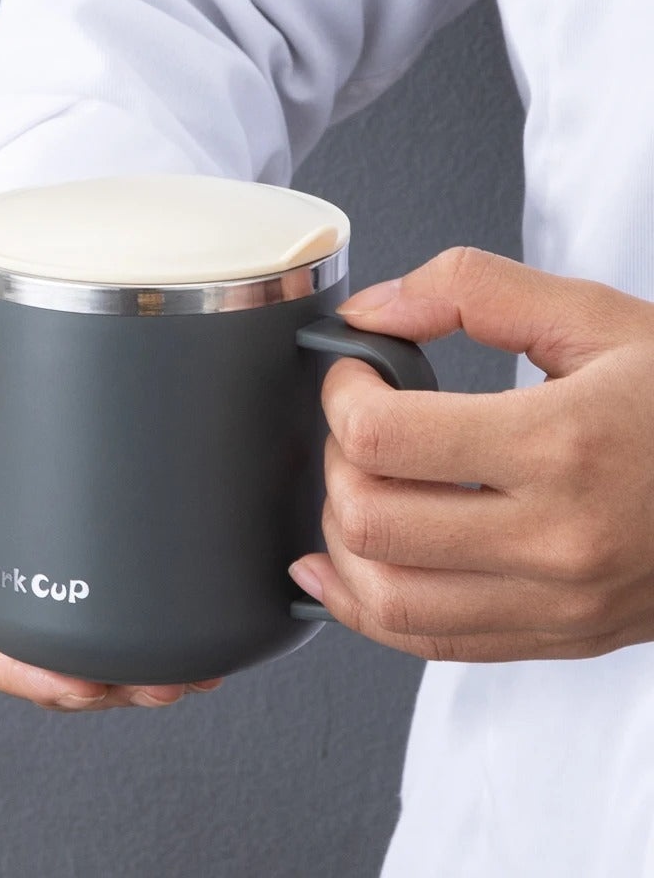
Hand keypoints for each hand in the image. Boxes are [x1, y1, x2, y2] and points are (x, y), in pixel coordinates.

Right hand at [0, 283, 222, 707]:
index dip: (27, 674)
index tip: (83, 684)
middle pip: (36, 658)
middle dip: (99, 684)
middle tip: (165, 684)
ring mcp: (26, 567)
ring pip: (74, 644)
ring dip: (130, 670)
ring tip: (190, 673)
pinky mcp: (66, 547)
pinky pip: (97, 605)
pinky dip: (139, 629)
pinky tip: (183, 633)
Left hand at [289, 247, 653, 661]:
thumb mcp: (598, 319)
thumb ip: (474, 291)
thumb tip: (370, 312)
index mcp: (562, 445)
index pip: (381, 436)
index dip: (342, 392)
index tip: (356, 373)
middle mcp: (556, 538)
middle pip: (368, 518)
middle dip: (336, 459)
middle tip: (362, 425)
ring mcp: (555, 603)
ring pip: (382, 596)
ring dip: (341, 535)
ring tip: (360, 486)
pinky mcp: (553, 636)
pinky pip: (424, 643)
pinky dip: (362, 605)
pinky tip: (341, 566)